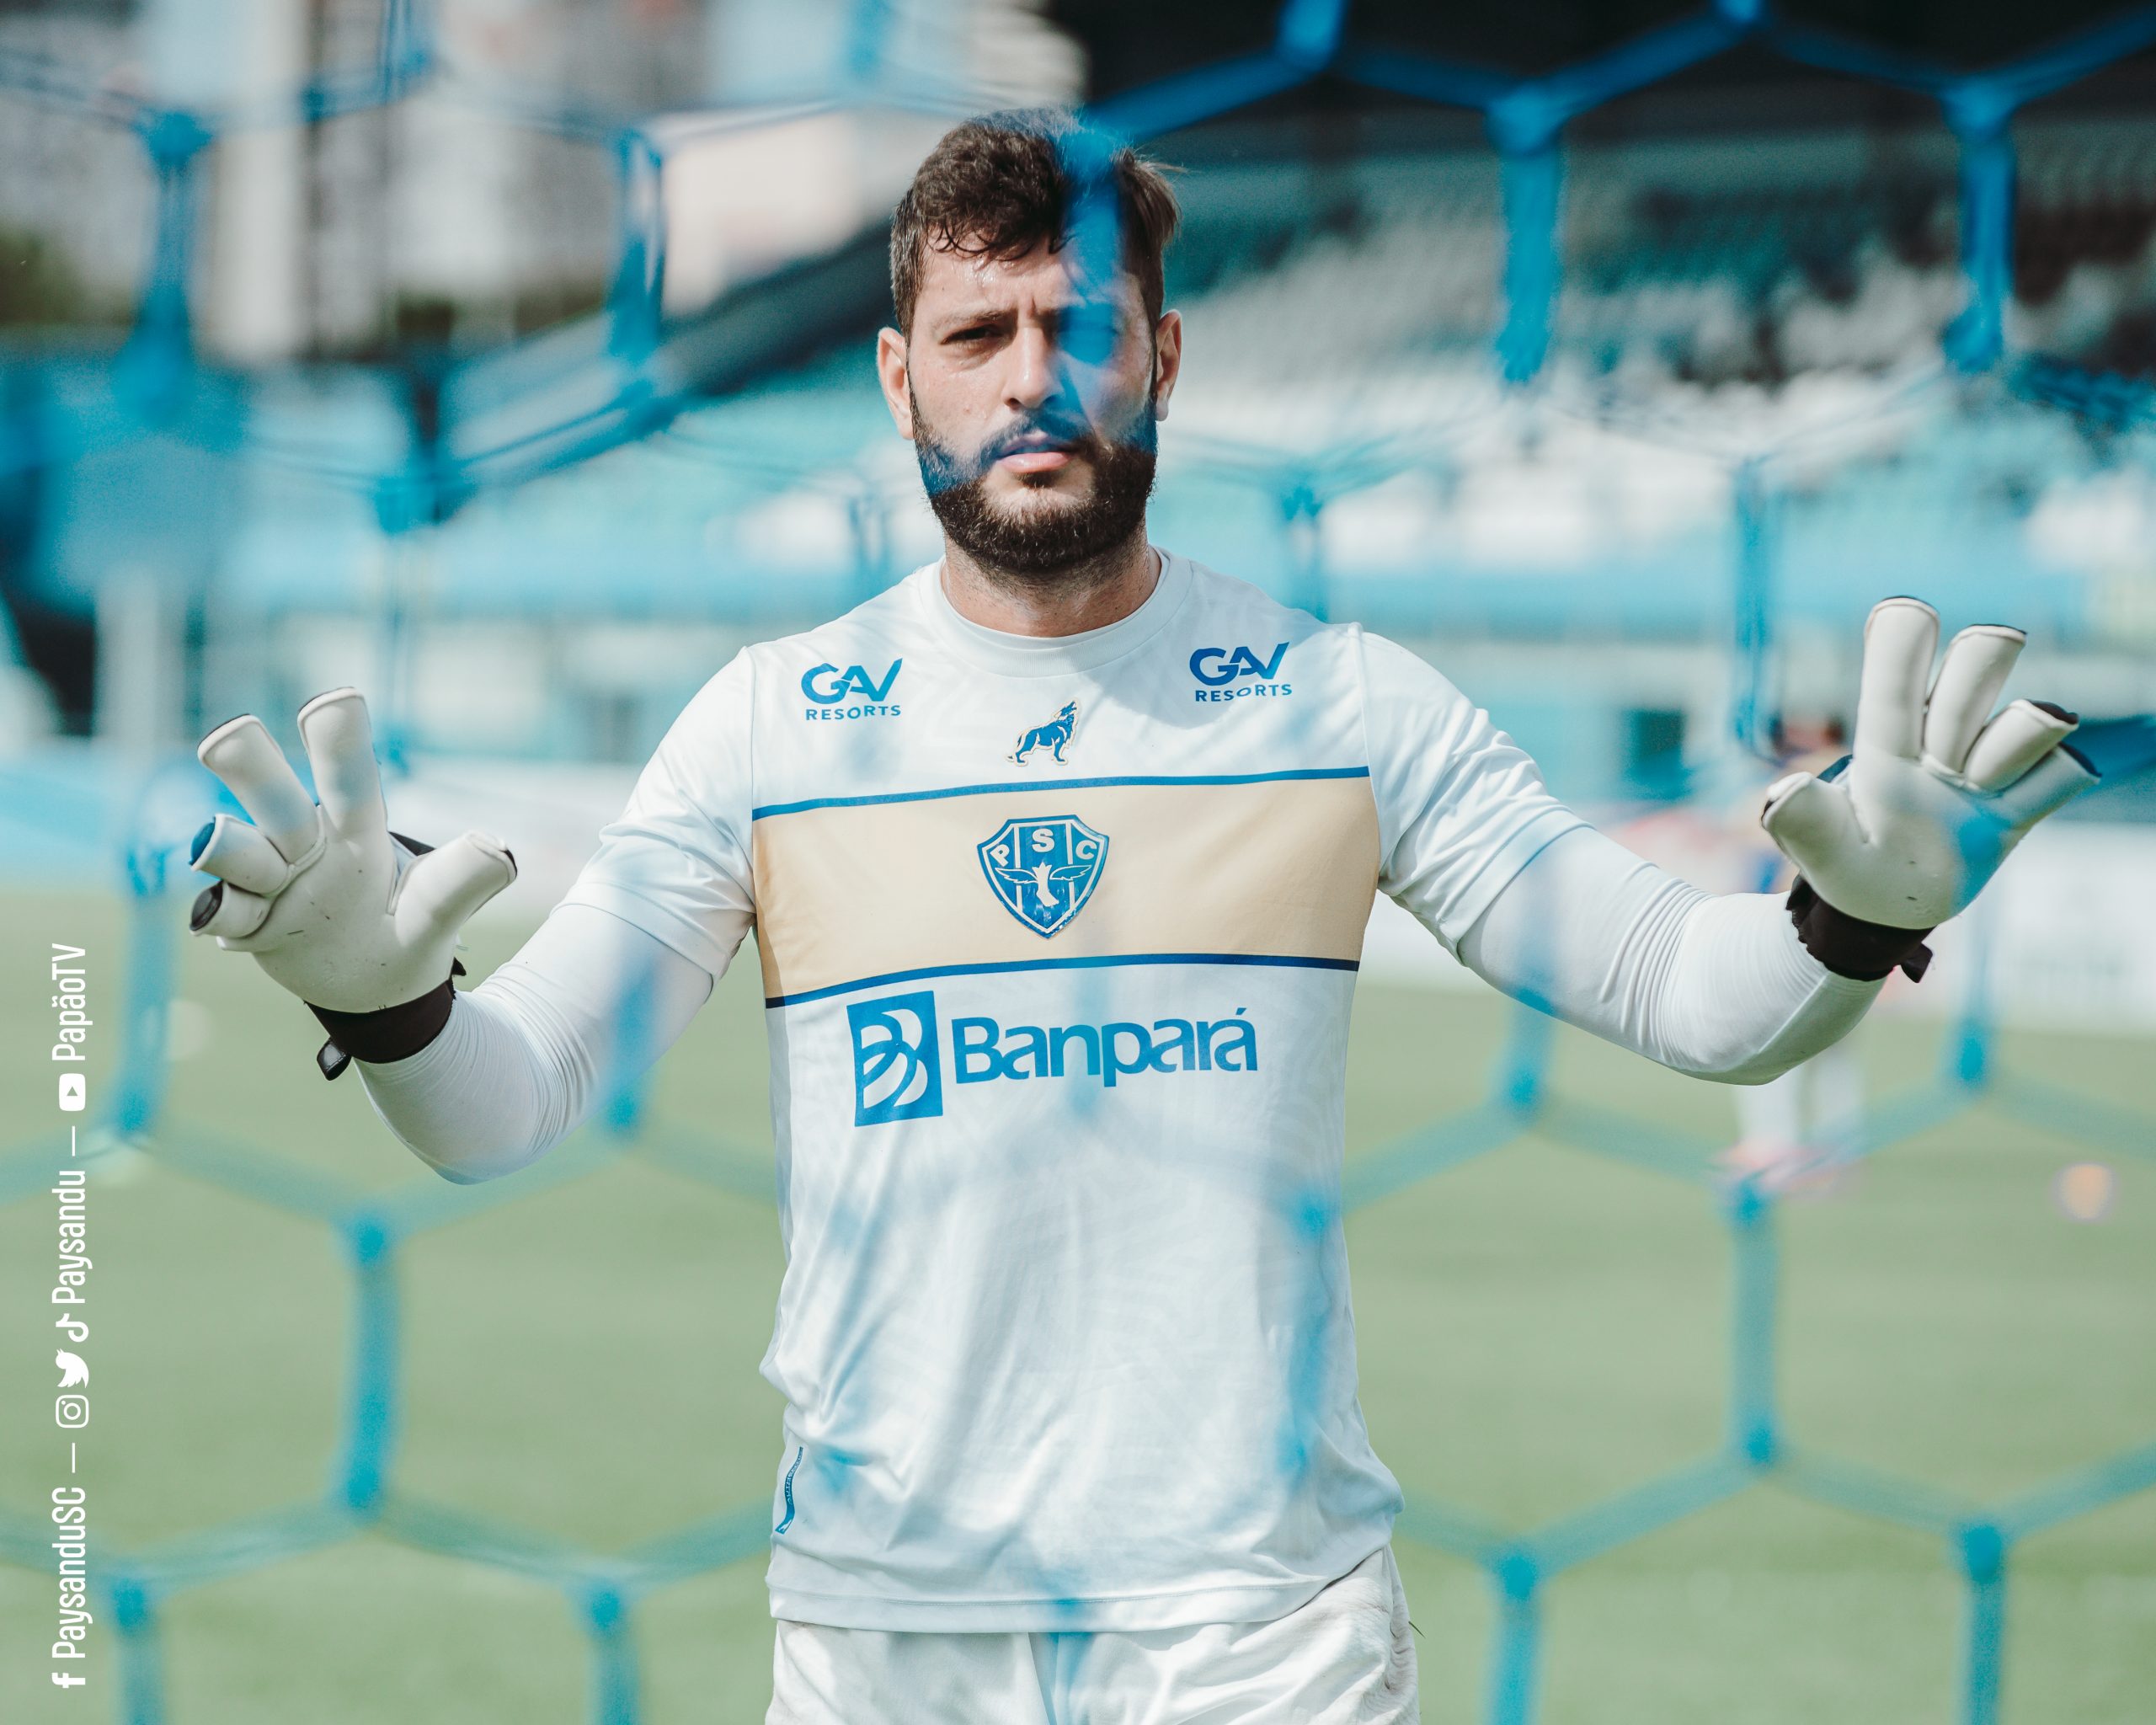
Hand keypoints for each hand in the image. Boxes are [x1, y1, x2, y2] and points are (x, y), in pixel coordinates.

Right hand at [189, 689, 515, 1012]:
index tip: (338, 699)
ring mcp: (269, 883)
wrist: (371, 981)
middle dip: (250, 766)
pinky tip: (219, 922)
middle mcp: (303, 845)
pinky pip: (224, 915)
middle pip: (272, 798)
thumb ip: (460, 881)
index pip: (351, 782)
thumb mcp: (436, 909)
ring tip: (222, 846)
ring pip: (237, 853)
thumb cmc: (405, 924)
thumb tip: (503, 848)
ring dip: (230, 848)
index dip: (342, 744)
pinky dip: (221, 916)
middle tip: (230, 733)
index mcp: (355, 831)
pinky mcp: (248, 925)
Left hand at [1762, 598, 2094, 930]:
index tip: (1906, 614)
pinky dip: (2054, 777)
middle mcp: (1940, 740)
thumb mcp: (1820, 850)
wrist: (1890, 907)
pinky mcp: (2023, 802)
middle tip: (1942, 757)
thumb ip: (1803, 821)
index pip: (1895, 682)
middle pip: (1976, 667)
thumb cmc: (1848, 863)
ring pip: (2027, 721)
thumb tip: (1783, 791)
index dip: (1901, 647)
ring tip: (1975, 785)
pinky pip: (2063, 771)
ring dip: (2005, 752)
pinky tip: (2018, 799)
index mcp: (1885, 743)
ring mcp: (1986, 768)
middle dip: (1964, 700)